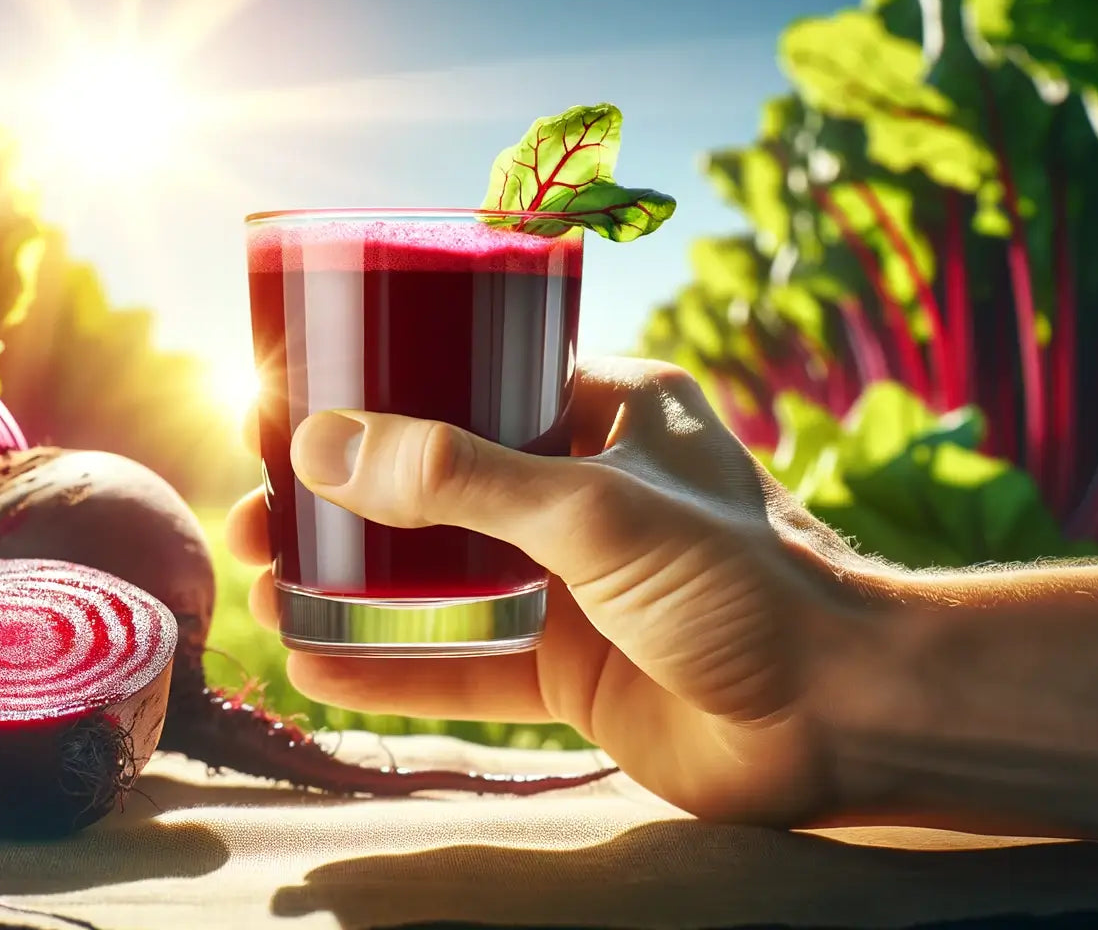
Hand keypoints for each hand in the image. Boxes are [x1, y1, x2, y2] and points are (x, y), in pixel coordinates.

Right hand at [225, 356, 875, 825]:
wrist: (843, 719)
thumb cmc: (746, 583)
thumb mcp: (596, 509)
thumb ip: (460, 478)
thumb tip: (323, 445)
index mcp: (606, 409)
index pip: (470, 377)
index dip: (378, 390)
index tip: (293, 406)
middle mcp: (583, 488)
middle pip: (433, 481)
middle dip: (341, 496)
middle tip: (255, 510)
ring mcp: (573, 582)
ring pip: (436, 573)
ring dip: (351, 580)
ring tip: (262, 583)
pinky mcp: (570, 667)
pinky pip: (461, 661)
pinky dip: (391, 665)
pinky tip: (316, 665)